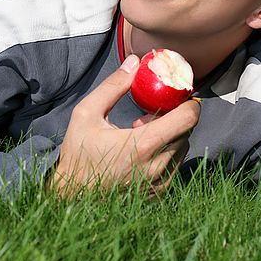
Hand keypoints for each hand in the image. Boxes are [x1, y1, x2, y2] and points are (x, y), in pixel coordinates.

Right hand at [49, 55, 199, 195]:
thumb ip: (114, 86)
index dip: (188, 102)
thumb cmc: (78, 154)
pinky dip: (167, 152)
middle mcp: (157, 165)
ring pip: (183, 147)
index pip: (188, 118)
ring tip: (144, 132)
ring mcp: (160, 182)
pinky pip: (175, 164)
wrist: (72, 198)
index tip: (178, 94)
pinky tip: (144, 150)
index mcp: (143, 145)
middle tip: (154, 112)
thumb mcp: (87, 114)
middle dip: (176, 116)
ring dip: (171, 135)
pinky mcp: (160, 192)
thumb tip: (135, 62)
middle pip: (187, 130)